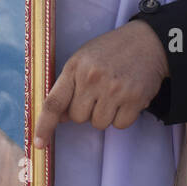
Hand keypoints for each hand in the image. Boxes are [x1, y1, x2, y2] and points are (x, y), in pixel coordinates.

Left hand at [33, 20, 168, 146]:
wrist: (148, 41)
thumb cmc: (111, 51)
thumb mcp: (83, 59)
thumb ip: (69, 86)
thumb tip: (60, 118)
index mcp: (75, 67)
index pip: (53, 103)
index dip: (44, 126)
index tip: (38, 144)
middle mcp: (92, 79)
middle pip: (77, 118)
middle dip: (86, 111)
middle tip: (98, 93)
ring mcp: (114, 89)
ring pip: (99, 124)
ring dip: (105, 114)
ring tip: (114, 93)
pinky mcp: (134, 99)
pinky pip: (120, 125)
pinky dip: (122, 117)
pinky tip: (127, 98)